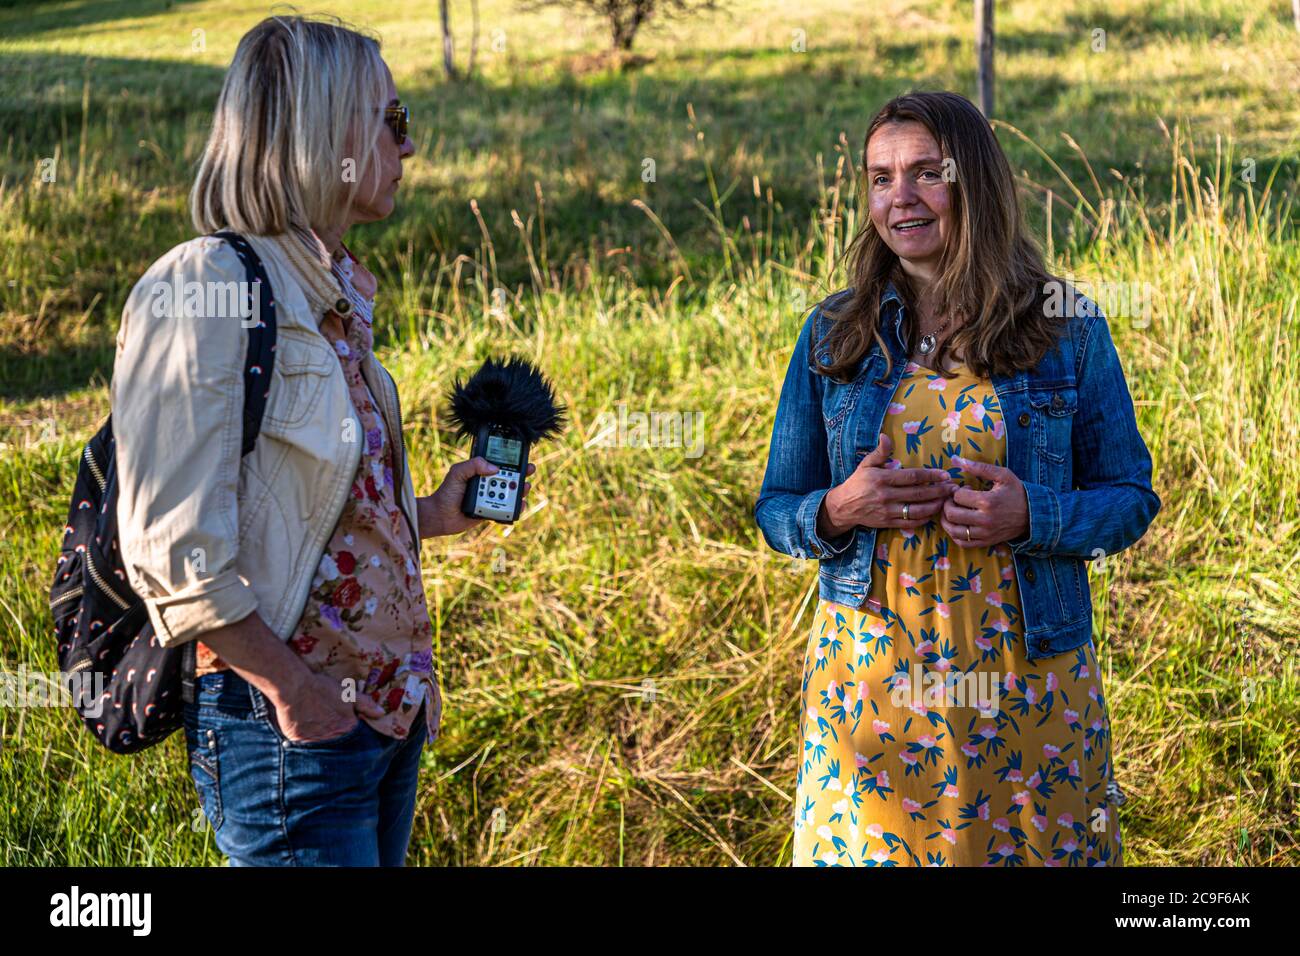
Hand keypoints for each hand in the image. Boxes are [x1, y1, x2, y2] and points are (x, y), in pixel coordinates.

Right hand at [271, 667, 385, 743]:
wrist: (295, 687)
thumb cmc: (322, 689)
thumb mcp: (347, 693)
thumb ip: (365, 704)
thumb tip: (381, 713)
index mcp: (346, 727)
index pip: (356, 737)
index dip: (354, 731)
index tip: (349, 725)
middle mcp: (332, 738)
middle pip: (339, 742)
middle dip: (339, 737)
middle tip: (332, 725)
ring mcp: (314, 741)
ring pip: (323, 745)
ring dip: (324, 739)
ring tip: (320, 727)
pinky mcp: (299, 740)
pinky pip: (306, 744)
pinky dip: (308, 739)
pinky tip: (307, 729)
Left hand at [420, 457, 536, 536]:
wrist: (440, 516)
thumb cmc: (446, 493)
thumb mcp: (457, 473)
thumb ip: (473, 465)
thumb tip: (494, 468)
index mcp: (481, 472)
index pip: (499, 464)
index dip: (512, 461)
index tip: (522, 458)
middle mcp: (488, 484)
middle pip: (510, 478)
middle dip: (522, 474)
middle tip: (529, 470)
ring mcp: (491, 497)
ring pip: (511, 493)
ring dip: (520, 490)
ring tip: (524, 487)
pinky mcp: (491, 511)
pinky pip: (507, 509)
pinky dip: (515, 508)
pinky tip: (519, 505)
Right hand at [819, 432, 955, 536]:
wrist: (843, 507)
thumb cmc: (857, 483)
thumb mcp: (866, 465)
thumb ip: (879, 452)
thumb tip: (886, 436)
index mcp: (882, 479)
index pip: (912, 477)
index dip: (930, 476)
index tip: (944, 475)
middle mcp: (886, 495)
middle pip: (918, 494)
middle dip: (938, 491)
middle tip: (953, 488)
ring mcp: (887, 511)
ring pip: (916, 510)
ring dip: (934, 506)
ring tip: (946, 501)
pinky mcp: (887, 522)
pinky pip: (909, 523)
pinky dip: (923, 520)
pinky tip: (932, 514)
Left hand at [940, 455, 1029, 547]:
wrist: (1033, 515)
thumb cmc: (1016, 492)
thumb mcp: (1002, 475)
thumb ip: (979, 467)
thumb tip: (955, 459)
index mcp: (988, 501)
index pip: (957, 497)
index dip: (957, 490)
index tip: (964, 489)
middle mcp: (985, 520)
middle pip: (951, 514)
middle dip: (948, 504)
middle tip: (955, 500)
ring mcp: (985, 533)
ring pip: (953, 530)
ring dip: (947, 520)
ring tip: (953, 511)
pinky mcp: (986, 542)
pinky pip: (963, 543)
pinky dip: (955, 534)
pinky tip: (958, 525)